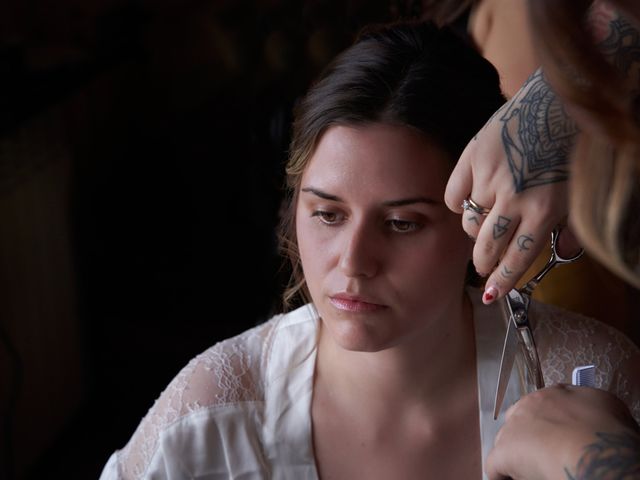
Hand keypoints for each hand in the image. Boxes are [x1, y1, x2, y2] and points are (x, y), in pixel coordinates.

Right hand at [445, 69, 577, 303]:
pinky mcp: (471, 157)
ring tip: (485, 221)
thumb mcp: (578, 194)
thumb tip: (560, 255)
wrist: (559, 101)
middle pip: (486, 246)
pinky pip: (454, 195)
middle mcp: (514, 197)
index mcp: (544, 210)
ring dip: (475, 229)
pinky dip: (459, 201)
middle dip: (483, 262)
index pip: (516, 259)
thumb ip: (570, 230)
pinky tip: (471, 196)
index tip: (491, 295)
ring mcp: (489, 177)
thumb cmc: (573, 149)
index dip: (502, 281)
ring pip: (468, 222)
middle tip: (482, 265)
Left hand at [486, 385, 639, 479]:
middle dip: (527, 436)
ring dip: (515, 455)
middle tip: (542, 455)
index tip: (556, 437)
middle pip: (520, 420)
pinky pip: (494, 466)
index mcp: (554, 394)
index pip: (543, 405)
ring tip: (530, 470)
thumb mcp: (609, 407)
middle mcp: (530, 405)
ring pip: (506, 441)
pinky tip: (510, 479)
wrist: (593, 450)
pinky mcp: (503, 452)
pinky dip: (501, 475)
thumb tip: (594, 417)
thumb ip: (593, 407)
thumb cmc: (608, 433)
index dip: (548, 424)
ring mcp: (513, 427)